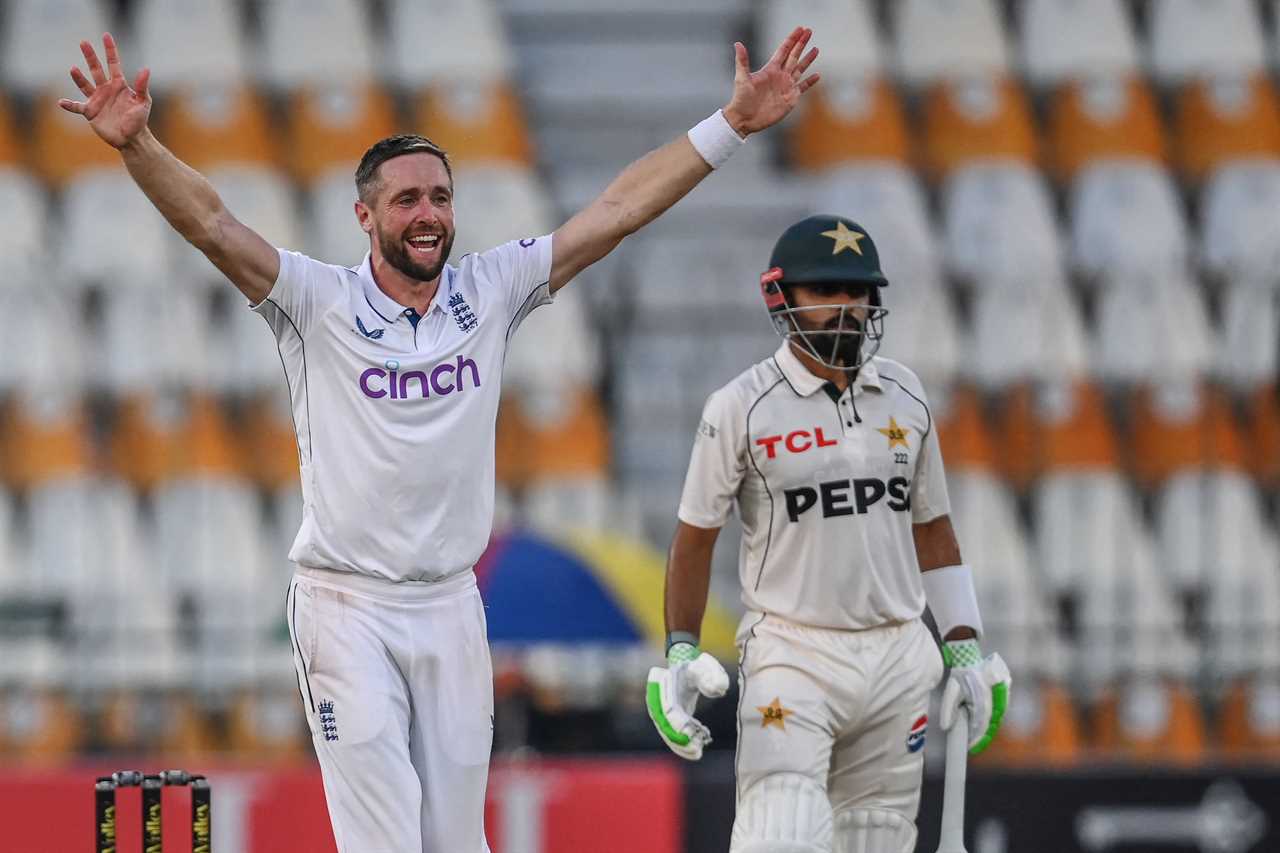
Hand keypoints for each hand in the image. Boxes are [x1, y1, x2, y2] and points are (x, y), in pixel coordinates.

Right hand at [58, 33, 151, 149]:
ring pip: (84, 84)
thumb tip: (146, 69)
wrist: (132, 138)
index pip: (113, 63)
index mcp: (119, 85)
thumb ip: (142, 86)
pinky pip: (77, 106)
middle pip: (96, 69)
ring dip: (78, 77)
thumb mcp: (143, 102)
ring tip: (73, 69)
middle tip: (83, 42)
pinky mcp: (90, 112)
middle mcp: (106, 89)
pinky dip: (69, 105)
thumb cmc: (139, 120)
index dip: (110, 49)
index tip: (106, 35)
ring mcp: (97, 99)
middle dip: (90, 56)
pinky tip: (61, 102)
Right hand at [645, 643, 728, 760]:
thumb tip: (719, 690)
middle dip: (679, 739)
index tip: (691, 733)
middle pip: (664, 725)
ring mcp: (660, 712)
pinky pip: (671, 737)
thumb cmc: (697, 668)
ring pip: (666, 734)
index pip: (667, 709)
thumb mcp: (706, 666)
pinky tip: (697, 752)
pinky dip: (682, 747)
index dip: (677, 723)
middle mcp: (657, 700)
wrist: (685, 670)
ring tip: (698, 752)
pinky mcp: (667, 721)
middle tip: (697, 748)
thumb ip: (713, 675)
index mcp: (664, 685)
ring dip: (681, 746)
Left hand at [722, 26, 819, 136]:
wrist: (745, 119)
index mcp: (770, 69)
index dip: (792, 39)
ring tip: (816, 49)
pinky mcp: (790, 98)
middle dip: (801, 44)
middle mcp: (779, 75)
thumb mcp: (742, 78)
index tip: (800, 28)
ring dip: (808, 60)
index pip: (784, 50)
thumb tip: (738, 44)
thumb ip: (742, 61)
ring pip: (800, 69)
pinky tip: (817, 75)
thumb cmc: (741, 99)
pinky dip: (810, 82)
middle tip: (809, 31)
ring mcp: (786, 86)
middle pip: (793, 56)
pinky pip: (802, 87)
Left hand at [939, 639, 1010, 754]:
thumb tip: (945, 728)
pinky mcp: (1004, 690)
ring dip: (990, 729)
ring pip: (997, 717)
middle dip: (984, 737)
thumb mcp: (950, 691)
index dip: (977, 737)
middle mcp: (995, 696)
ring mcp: (1002, 693)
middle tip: (975, 747)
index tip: (970, 747)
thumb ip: (948, 709)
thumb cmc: (959, 675)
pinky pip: (1000, 710)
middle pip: (991, 723)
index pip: (980, 723)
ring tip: (980, 741)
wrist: (969, 657)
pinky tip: (987, 727)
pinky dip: (993, 720)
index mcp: (982, 696)